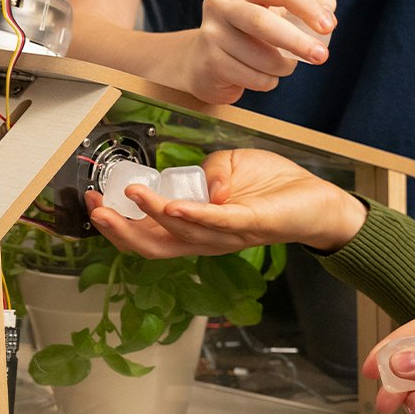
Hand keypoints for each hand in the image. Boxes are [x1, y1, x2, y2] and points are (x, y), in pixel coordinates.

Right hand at [88, 149, 367, 256]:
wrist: (320, 200)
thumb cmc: (275, 186)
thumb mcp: (231, 167)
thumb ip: (208, 171)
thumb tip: (194, 179)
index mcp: (198, 229)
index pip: (150, 235)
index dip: (119, 224)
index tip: (94, 202)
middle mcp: (209, 239)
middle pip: (155, 246)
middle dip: (121, 230)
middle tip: (97, 210)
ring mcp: (228, 235)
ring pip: (181, 235)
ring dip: (151, 216)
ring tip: (130, 196)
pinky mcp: (251, 225)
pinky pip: (216, 223)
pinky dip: (192, 216)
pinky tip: (171, 207)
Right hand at [180, 0, 336, 104]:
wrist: (205, 62)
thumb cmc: (252, 34)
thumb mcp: (279, 13)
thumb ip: (310, 6)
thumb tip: (330, 15)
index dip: (308, 7)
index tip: (329, 27)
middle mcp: (221, 3)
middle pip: (263, 22)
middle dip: (297, 42)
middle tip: (322, 57)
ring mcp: (211, 33)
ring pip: (262, 57)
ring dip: (283, 67)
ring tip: (283, 66)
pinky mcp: (209, 61)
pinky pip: (252, 77)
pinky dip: (268, 81)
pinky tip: (261, 76)